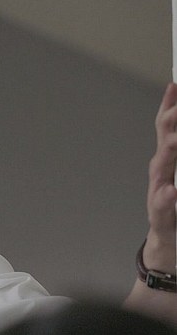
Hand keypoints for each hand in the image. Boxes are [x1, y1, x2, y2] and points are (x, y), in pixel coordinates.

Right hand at [145, 83, 176, 271]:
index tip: (176, 85)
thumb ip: (175, 154)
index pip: (168, 129)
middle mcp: (162, 175)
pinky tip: (170, 191)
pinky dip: (166, 200)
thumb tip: (172, 124)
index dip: (171, 106)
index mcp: (169, 162)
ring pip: (162, 171)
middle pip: (165, 142)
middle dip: (171, 122)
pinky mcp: (163, 220)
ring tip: (176, 140)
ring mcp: (159, 196)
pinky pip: (164, 209)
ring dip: (169, 154)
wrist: (169, 249)